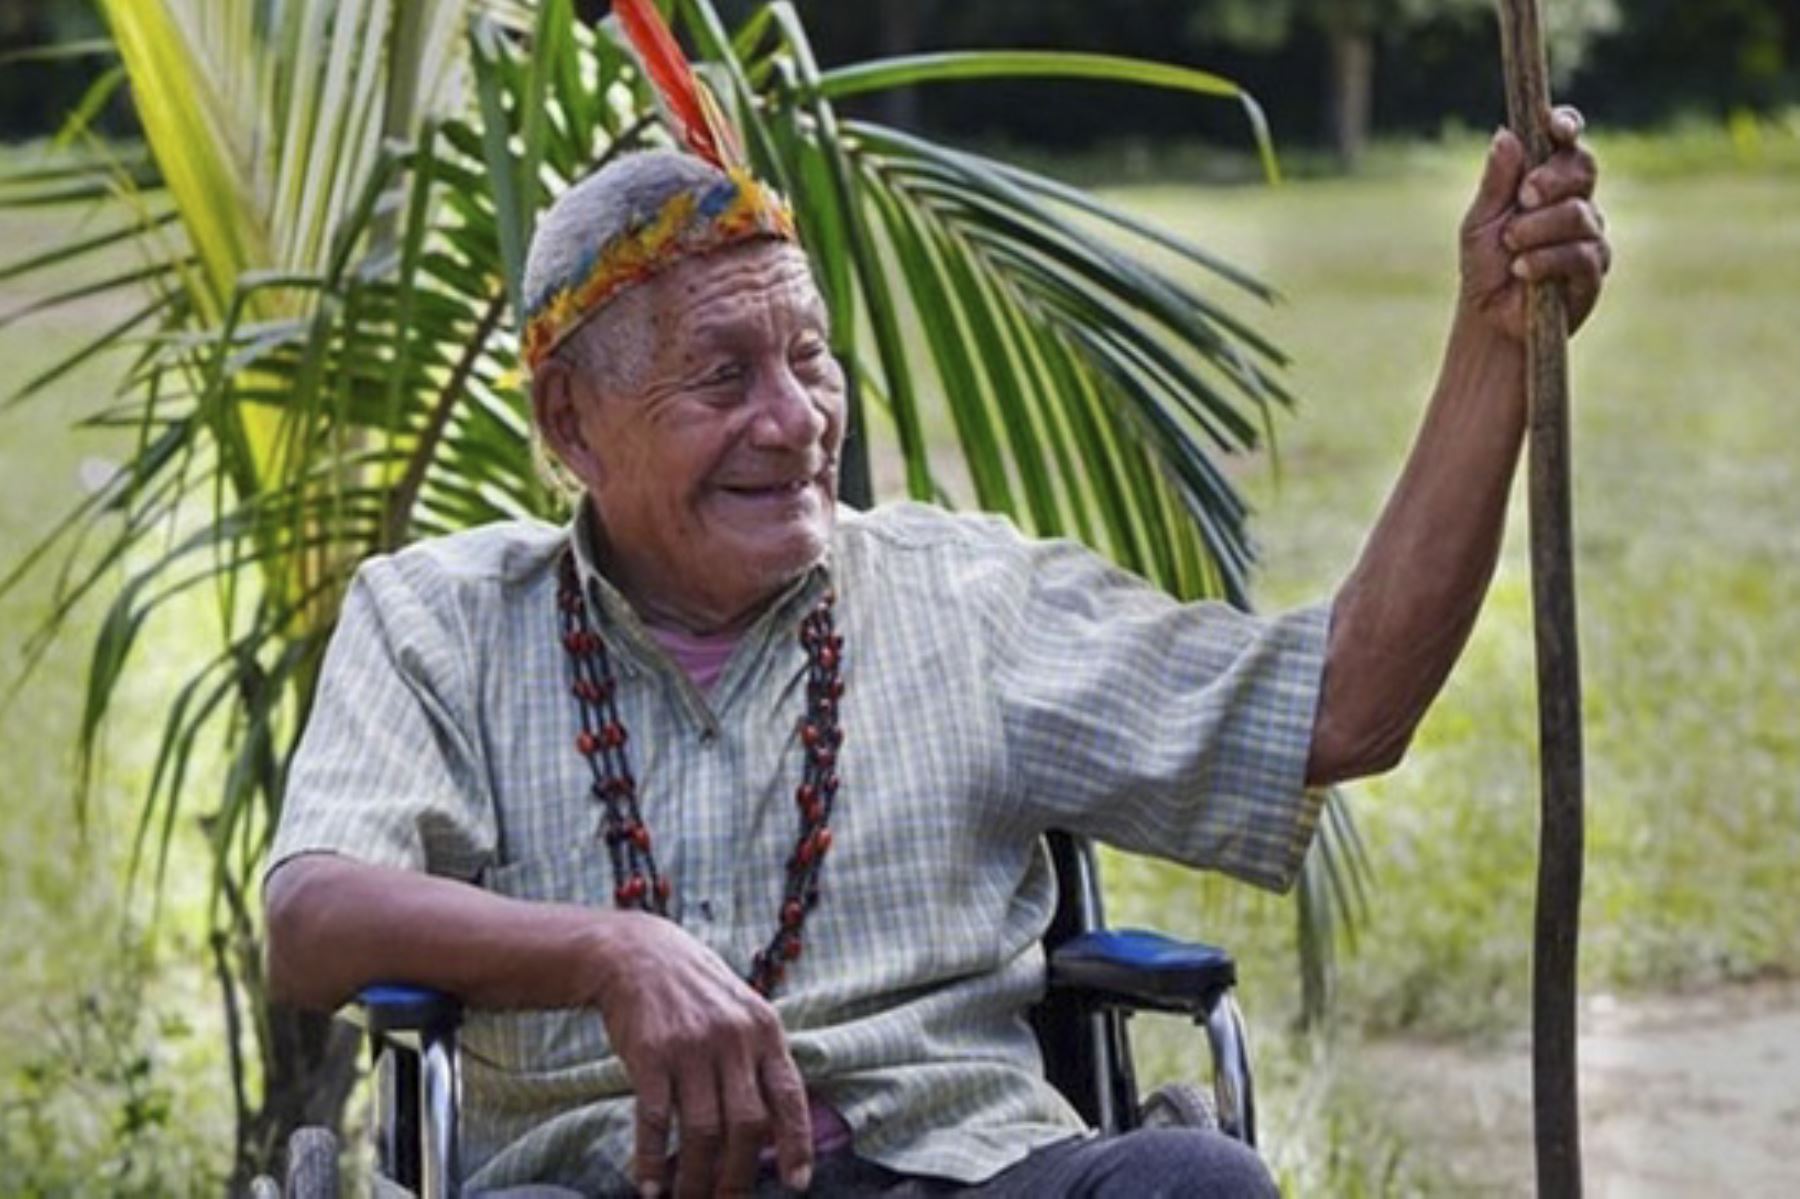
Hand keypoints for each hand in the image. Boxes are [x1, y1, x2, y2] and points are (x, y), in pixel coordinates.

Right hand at [590, 912, 812, 1196]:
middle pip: (747, 1125)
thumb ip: (758, 1062)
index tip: (796, 1183)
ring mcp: (691, 1046)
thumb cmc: (695, 991)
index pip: (790, 1097)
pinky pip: (656, 1120)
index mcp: (764, 1030)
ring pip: (703, 1131)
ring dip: (696, 1178)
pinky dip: (653, 1159)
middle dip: (738, 1176)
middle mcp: (733, 1039)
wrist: (637, 954)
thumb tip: (775, 1129)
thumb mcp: (741, 1012)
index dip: (796, 1145)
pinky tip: (650, 1184)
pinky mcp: (650, 1055)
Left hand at [1459, 106, 1609, 340]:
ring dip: (1536, 229)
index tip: (1556, 127)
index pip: (1566, 144)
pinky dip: (1545, 259)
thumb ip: (1495, 183)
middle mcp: (1575, 201)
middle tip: (1523, 198)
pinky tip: (1522, 269)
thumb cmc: (1485, 266)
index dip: (1567, 127)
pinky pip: (1579, 253)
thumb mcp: (1480, 222)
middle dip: (1550, 179)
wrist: (1490, 318)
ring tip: (1511, 247)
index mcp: (1546, 182)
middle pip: (1582, 168)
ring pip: (1578, 213)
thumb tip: (1505, 135)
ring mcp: (1589, 234)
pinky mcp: (1594, 269)